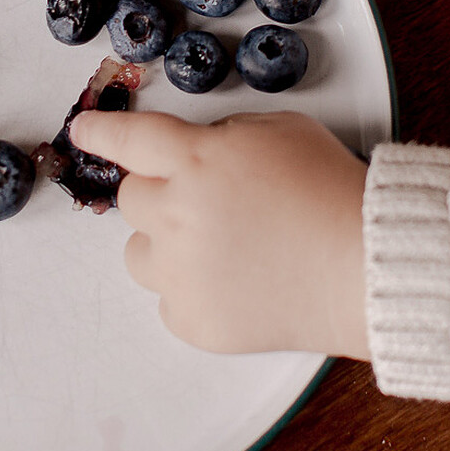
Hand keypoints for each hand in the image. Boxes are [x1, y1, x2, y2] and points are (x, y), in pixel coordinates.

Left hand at [71, 109, 371, 358]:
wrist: (367, 265)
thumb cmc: (332, 191)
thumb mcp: (281, 130)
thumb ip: (225, 136)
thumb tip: (199, 149)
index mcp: (196, 159)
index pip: (127, 139)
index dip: (100, 131)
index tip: (82, 130)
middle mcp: (177, 213)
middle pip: (132, 198)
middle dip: (163, 195)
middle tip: (211, 205)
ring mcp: (181, 272)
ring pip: (139, 253)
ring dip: (167, 246)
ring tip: (224, 249)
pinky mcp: (193, 320)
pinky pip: (168, 302)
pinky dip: (194, 293)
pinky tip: (239, 283)